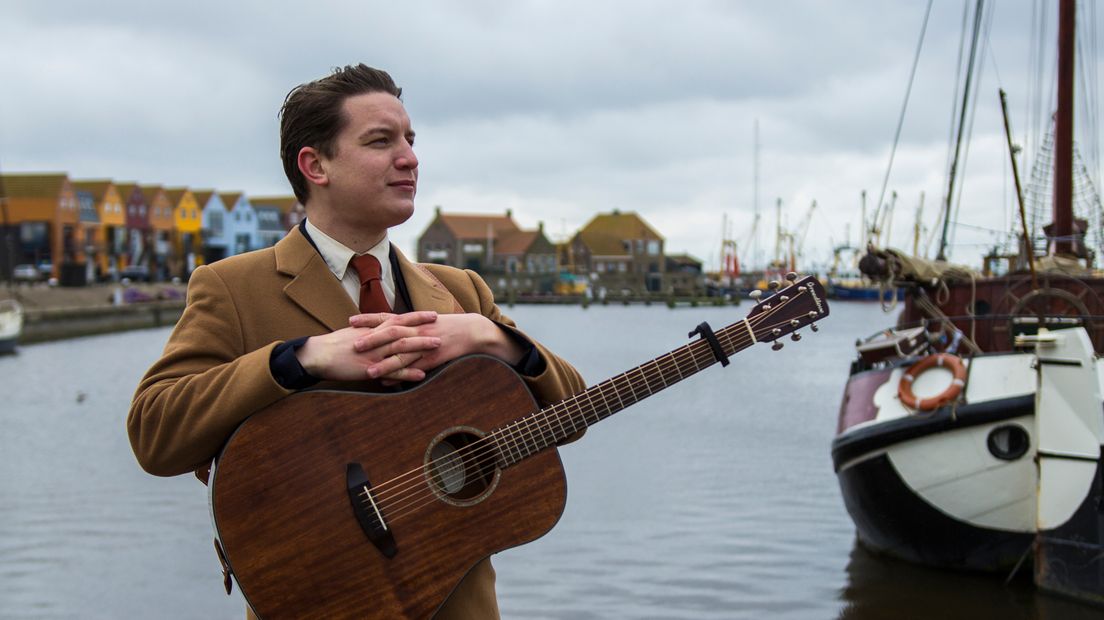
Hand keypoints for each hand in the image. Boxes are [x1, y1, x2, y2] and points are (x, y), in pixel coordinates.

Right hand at [295, 311, 440, 381]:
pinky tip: (421, 375)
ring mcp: (374, 354)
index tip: (432, 314)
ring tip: (438, 346)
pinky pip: (392, 372)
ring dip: (420, 347)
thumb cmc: (335, 344)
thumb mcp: (355, 332)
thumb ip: (371, 330)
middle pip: (403, 331)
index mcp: (373, 329)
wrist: (319, 355)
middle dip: (423, 328)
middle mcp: (375, 339)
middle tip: (441, 326)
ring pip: (401, 349)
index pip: (398, 319)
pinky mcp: (370, 369)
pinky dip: (407, 373)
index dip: (416, 316)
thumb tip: (383, 327)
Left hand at [349, 313, 523, 382]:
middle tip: (353, 346)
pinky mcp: (435, 358)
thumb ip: (409, 326)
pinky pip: (416, 368)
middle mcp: (418, 330)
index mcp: (415, 320)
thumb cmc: (449, 327)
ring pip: (402, 353)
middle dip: (372, 339)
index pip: (388, 317)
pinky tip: (389, 383)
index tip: (351, 321)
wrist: (473, 331)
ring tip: (367, 372)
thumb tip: (391, 330)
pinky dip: (402, 375)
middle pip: (391, 333)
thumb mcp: (428, 321)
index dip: (369, 319)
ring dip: (384, 363)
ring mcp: (426, 344)